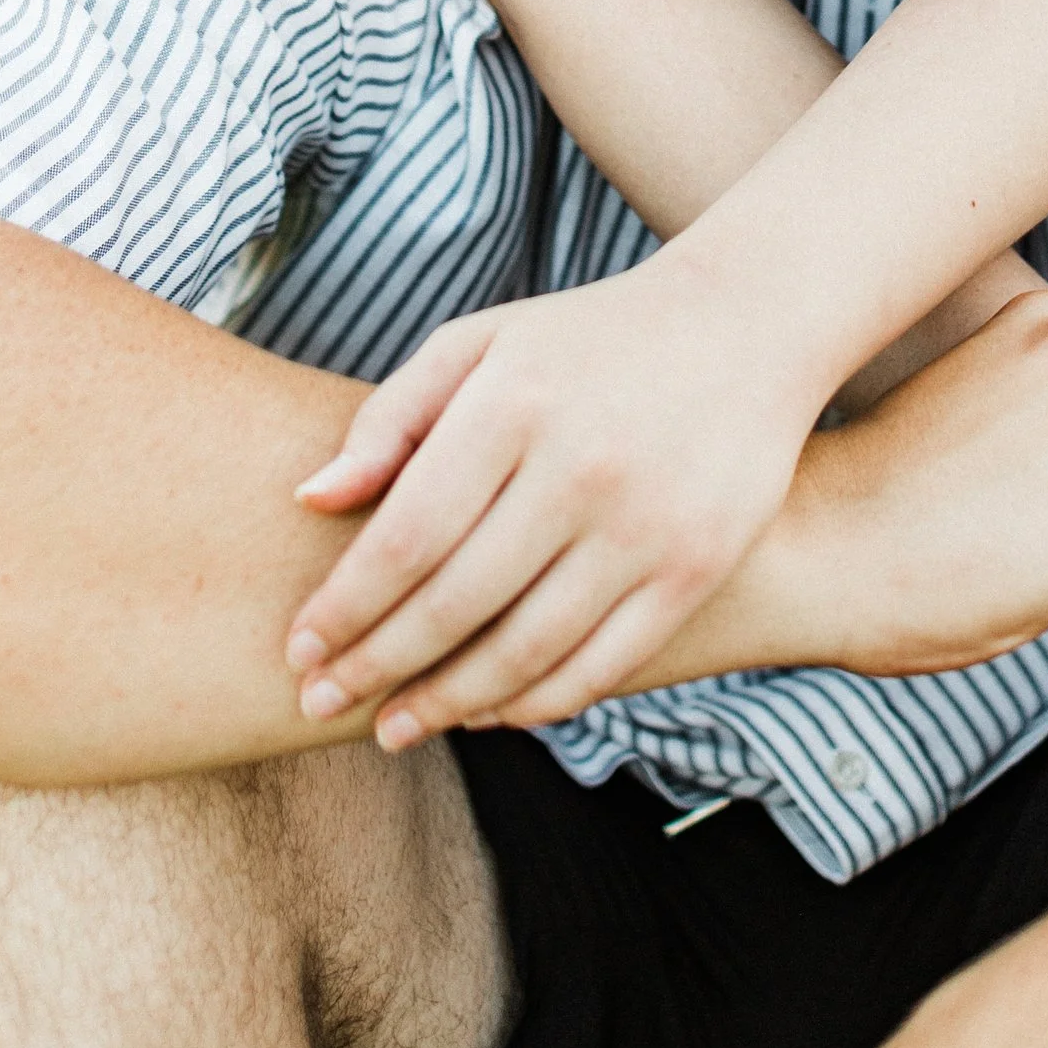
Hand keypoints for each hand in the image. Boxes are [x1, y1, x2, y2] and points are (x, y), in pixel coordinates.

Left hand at [285, 250, 813, 746]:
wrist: (747, 321)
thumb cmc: (590, 338)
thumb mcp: (483, 341)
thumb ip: (391, 416)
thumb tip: (311, 500)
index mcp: (513, 403)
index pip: (407, 536)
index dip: (346, 607)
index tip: (300, 649)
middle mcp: (579, 467)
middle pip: (455, 603)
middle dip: (377, 666)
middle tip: (321, 702)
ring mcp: (645, 525)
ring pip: (525, 650)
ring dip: (449, 702)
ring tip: (395, 726)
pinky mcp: (696, 568)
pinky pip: (602, 665)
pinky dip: (536, 702)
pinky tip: (489, 711)